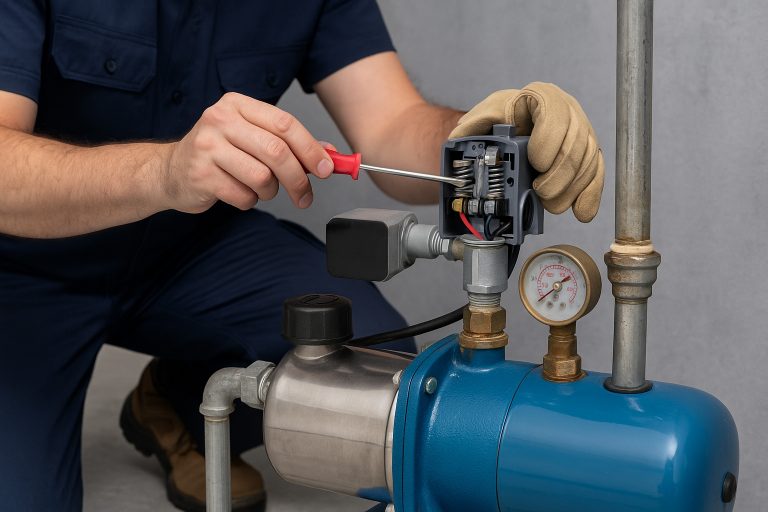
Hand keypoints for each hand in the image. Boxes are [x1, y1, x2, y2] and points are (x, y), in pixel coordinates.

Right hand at [162, 92, 334, 212]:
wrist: (170, 172)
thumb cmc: (218, 155)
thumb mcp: (252, 139)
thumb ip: (289, 144)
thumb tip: (329, 155)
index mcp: (237, 105)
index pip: (285, 123)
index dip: (310, 148)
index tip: (326, 168)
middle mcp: (220, 119)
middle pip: (277, 151)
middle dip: (298, 178)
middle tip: (305, 195)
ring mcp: (207, 146)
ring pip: (262, 177)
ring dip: (269, 191)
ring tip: (259, 188)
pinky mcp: (200, 175)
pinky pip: (243, 195)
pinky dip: (248, 200)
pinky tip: (237, 192)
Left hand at [450, 82, 604, 221]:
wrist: (515, 126)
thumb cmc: (502, 118)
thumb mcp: (485, 115)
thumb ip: (474, 123)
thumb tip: (459, 136)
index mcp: (542, 97)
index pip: (555, 112)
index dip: (548, 140)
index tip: (535, 162)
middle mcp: (568, 111)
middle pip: (576, 142)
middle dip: (558, 174)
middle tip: (539, 192)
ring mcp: (581, 133)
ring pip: (587, 160)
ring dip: (569, 188)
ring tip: (549, 203)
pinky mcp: (588, 154)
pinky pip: (596, 173)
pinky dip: (589, 195)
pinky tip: (581, 212)